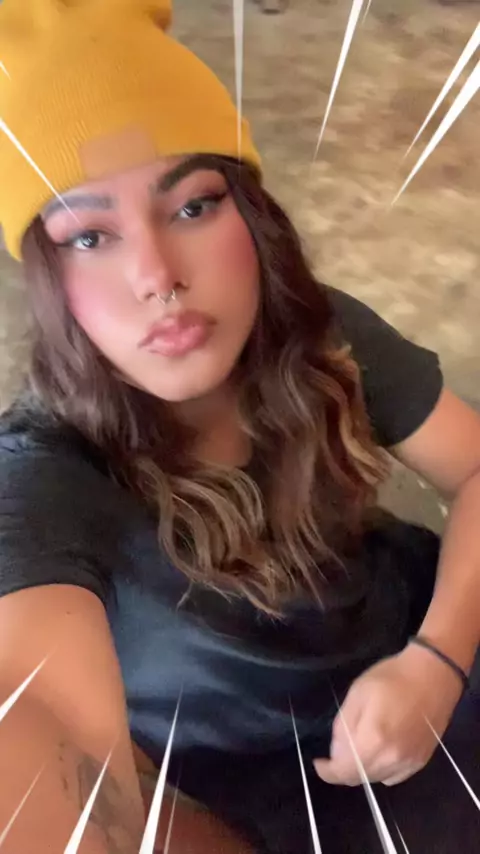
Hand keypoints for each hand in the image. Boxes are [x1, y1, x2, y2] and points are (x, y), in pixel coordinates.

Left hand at [314, 643, 462, 786]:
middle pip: (359, 777)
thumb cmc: (391, 678)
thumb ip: (343, 726)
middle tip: (338, 749)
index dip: (328, 772)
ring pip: (376, 778)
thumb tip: (337, 752)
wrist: (433, 675)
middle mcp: (391, 759)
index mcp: (373, 740)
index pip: (344, 771)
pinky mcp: (421, 761)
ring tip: (359, 747)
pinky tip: (380, 751)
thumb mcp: (357, 693)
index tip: (319, 763)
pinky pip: (394, 776)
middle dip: (343, 767)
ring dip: (362, 769)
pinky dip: (381, 770)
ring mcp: (409, 763)